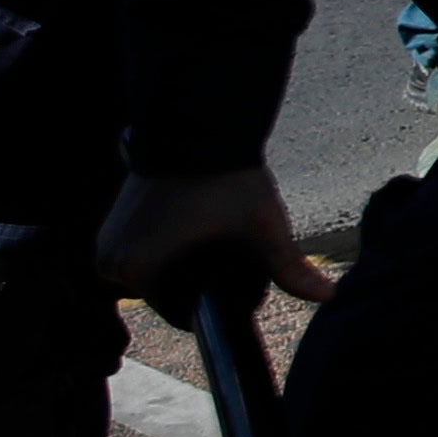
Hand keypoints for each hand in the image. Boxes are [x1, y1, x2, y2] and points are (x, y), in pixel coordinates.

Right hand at [99, 164, 331, 312]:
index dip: (219, 301)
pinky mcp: (113, 222)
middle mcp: (110, 262)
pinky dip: (173, 249)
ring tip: (221, 236)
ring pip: (161, 273)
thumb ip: (290, 268)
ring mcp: (108, 240)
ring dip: (191, 266)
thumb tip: (329, 297)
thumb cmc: (225, 178)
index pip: (181, 312)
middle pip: (171, 293)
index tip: (246, 279)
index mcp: (135, 271)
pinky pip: (147, 252)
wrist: (198, 124)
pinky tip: (201, 229)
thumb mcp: (262, 227)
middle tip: (240, 252)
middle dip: (206, 282)